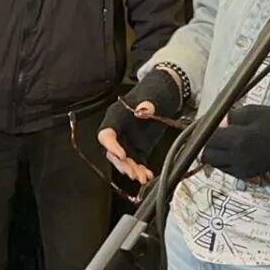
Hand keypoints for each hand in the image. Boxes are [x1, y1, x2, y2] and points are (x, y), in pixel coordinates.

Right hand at [96, 68, 182, 184]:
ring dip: (133, 170)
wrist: (163, 94)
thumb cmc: (152, 92)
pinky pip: (138, 161)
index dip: (111, 146)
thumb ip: (146, 105)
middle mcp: (120, 131)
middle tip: (133, 172)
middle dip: (122, 164)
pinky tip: (148, 176)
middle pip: (114, 152)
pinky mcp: (139, 147)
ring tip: (142, 177)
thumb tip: (143, 110)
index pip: (106, 134)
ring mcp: (129, 141)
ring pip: (125, 160)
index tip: (121, 154)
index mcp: (116, 117)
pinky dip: (142, 169)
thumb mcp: (150, 96)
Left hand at [203, 105, 269, 179]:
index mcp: (238, 140)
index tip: (207, 125)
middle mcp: (237, 158)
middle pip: (207, 155)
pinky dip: (225, 160)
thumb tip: (214, 121)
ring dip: (215, 153)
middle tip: (216, 133)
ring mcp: (241, 169)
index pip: (208, 139)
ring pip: (214, 164)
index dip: (205, 131)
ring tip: (226, 142)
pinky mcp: (246, 175)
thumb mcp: (252, 111)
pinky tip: (235, 150)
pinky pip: (226, 169)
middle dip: (208, 144)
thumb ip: (229, 117)